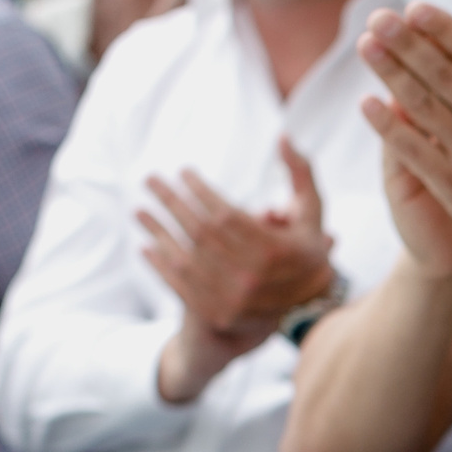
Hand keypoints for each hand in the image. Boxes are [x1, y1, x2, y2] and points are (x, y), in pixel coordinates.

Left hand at [143, 138, 336, 401]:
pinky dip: (160, 266)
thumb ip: (301, 174)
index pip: (225, 213)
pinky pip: (180, 286)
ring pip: (185, 258)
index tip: (183, 172)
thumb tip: (282, 137)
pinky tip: (146, 246)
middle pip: (200, 232)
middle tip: (151, 180)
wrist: (303, 309)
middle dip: (171, 202)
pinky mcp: (217, 314)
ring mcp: (233, 299)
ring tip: (140, 211)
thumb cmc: (303, 250)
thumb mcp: (311, 212)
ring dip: (158, 231)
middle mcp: (253, 276)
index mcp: (275, 250)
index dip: (200, 190)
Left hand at [360, 4, 451, 250]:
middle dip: (407, 44)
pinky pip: (414, 149)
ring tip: (366, 47)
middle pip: (443, 75)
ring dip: (391, 74)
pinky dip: (388, 125)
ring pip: (423, 106)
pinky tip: (366, 102)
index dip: (442, 29)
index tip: (413, 8)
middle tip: (378, 19)